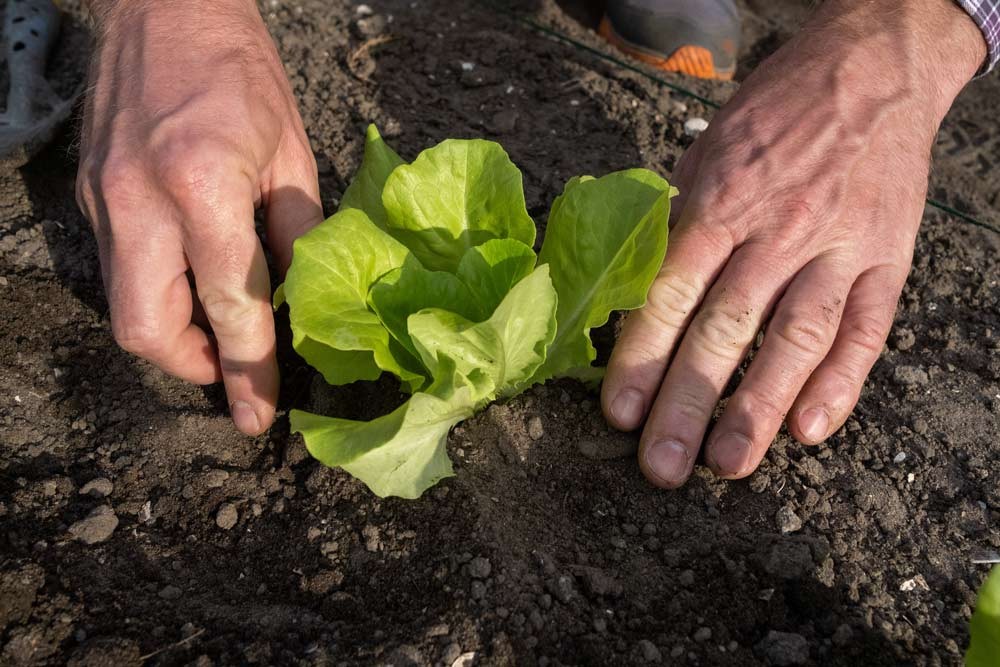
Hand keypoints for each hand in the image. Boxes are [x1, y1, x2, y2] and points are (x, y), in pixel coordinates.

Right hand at [77, 0, 321, 434]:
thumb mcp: (292, 153)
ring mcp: (102, 200)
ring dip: (171, 335)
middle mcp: (138, 202)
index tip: (262, 415)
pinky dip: (154, 292)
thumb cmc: (241, 72)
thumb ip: (296, 235)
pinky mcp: (87, 196)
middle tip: (232, 368)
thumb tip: (302, 303)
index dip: (250, 369)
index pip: (230, 305)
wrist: (165, 6)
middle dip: (192, 367)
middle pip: (147, 330)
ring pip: (122, 306)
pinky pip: (117, 269)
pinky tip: (189, 278)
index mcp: (201, 186)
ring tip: (215, 329)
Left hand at [602, 0, 985, 486]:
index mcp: (722, 200)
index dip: (642, 357)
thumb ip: (675, 223)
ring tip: (727, 464)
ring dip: (759, 408)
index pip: (672, 293)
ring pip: (796, 339)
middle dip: (690, 403)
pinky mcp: (889, 256)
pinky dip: (841, 383)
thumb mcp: (706, 152)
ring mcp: (839, 245)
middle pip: (727, 329)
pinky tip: (810, 429)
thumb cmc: (773, 115)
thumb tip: (631, 293)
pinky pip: (867, 329)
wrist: (872, 67)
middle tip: (663, 467)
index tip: (620, 414)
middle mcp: (779, 229)